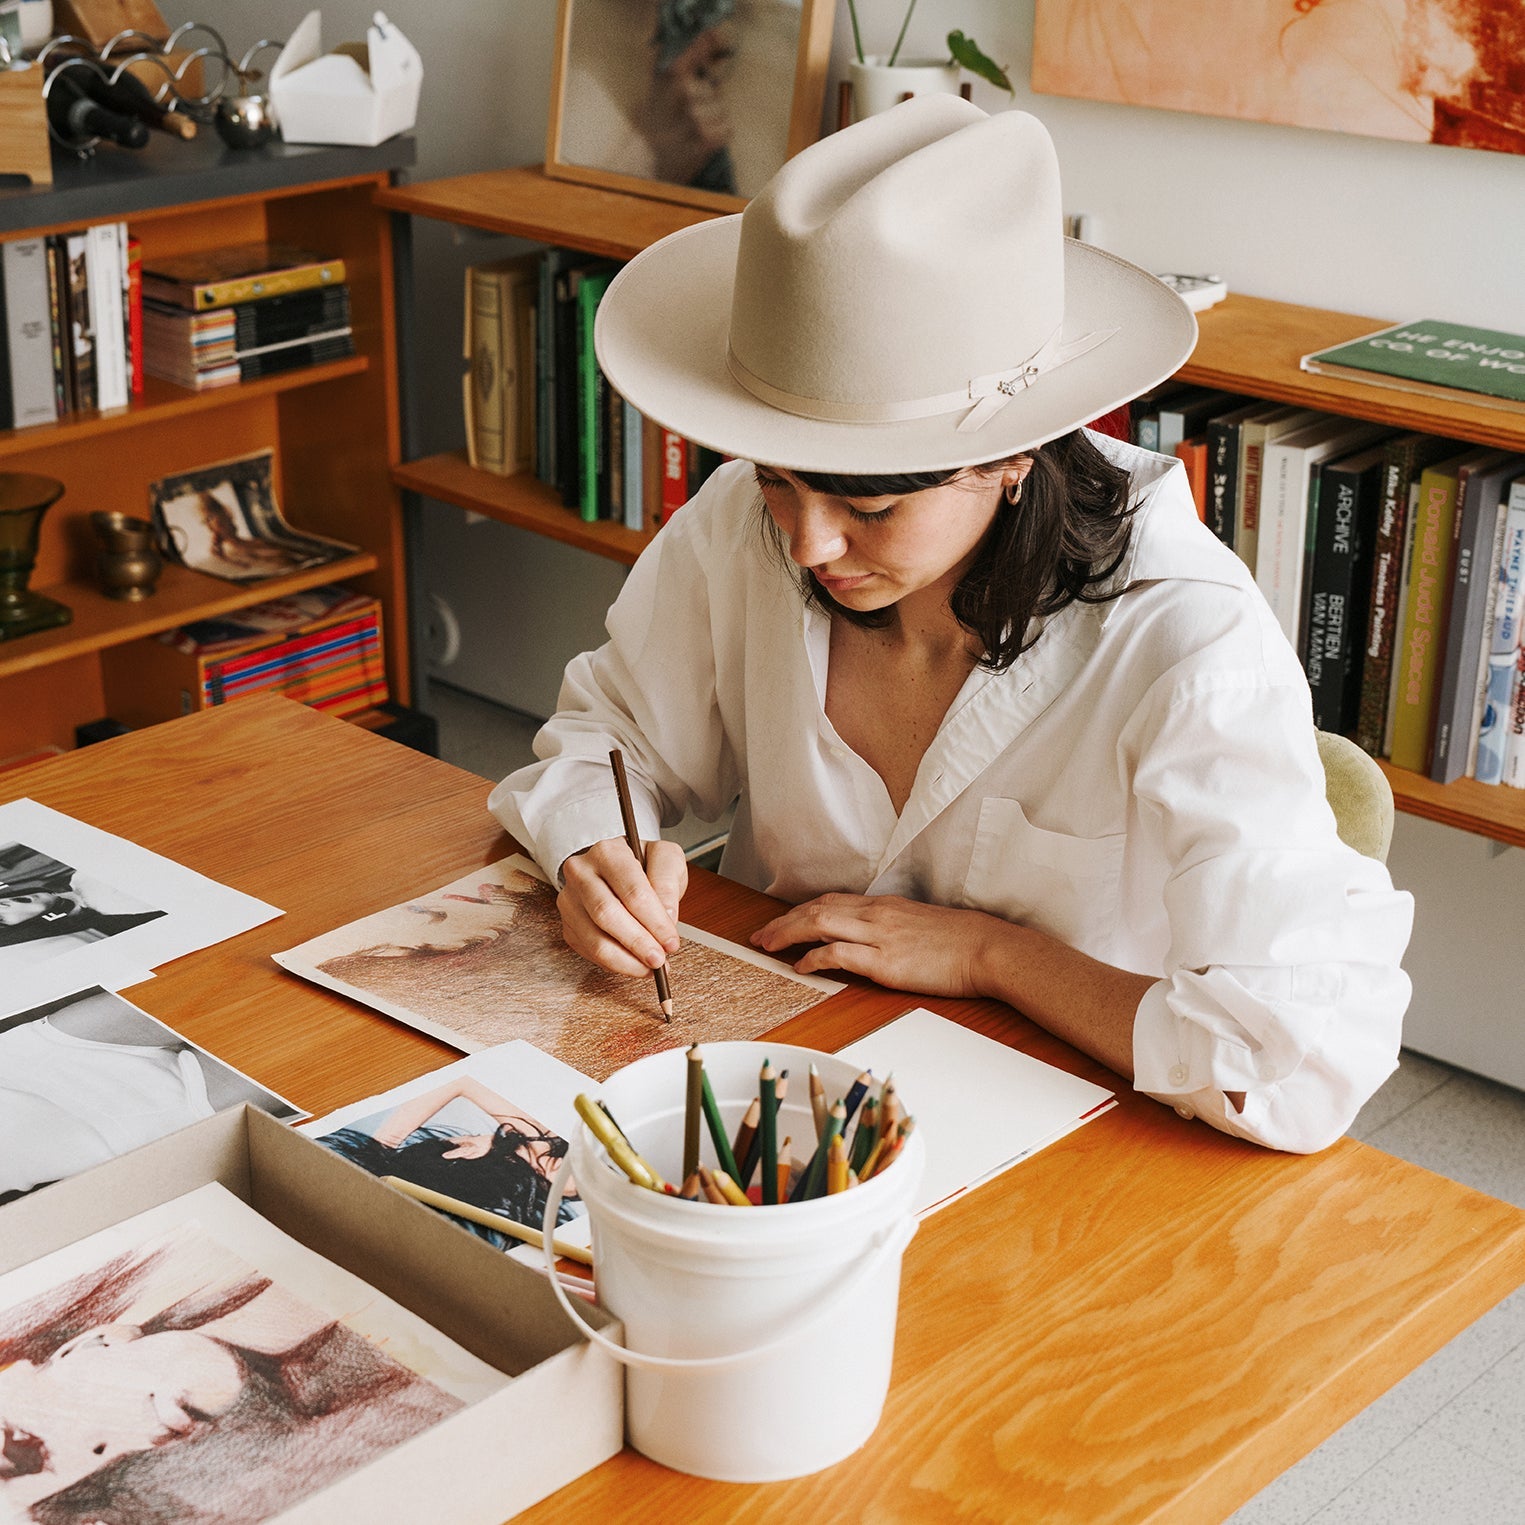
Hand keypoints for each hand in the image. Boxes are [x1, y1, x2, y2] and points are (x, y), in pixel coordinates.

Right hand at [559, 836, 686, 977]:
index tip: (671, 941)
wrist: (620, 869)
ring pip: (594, 939)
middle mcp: (581, 873)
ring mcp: (570, 899)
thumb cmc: (644, 864)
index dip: (654, 921)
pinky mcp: (568, 923)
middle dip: (637, 943)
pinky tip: (633, 963)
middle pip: (607, 915)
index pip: (632, 891)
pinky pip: (588, 951)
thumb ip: (668, 881)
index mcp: (607, 852)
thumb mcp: (667, 859)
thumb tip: (667, 917)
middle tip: (659, 959)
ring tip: (649, 967)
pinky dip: (614, 963)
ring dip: (626, 960)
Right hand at [639, 24, 734, 184]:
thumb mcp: (658, 88)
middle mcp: (683, 92)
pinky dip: (718, 137)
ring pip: (721, 109)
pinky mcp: (705, 140)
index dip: (711, 42)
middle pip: (712, 88)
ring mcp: (694, 117)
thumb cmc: (655, 124)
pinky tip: (701, 142)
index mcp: (669, 75)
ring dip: (712, 120)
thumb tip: (711, 36)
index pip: (698, 48)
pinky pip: (727, 130)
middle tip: (688, 115)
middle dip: (706, 101)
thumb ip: (683, 62)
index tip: (719, 37)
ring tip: (692, 131)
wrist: (646, 163)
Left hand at [751, 892, 998, 997]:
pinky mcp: (886, 962)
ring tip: (768, 946)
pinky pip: (839, 954)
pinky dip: (814, 958)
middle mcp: (876, 914)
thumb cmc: (961, 941)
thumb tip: (872, 937)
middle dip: (783, 921)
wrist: (987, 948)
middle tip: (760, 935)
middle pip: (816, 909)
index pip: (830, 901)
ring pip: (819, 924)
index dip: (799, 911)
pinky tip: (801, 967)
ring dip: (788, 934)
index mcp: (884, 905)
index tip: (779, 922)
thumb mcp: (920, 924)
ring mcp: (880, 936)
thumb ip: (892, 926)